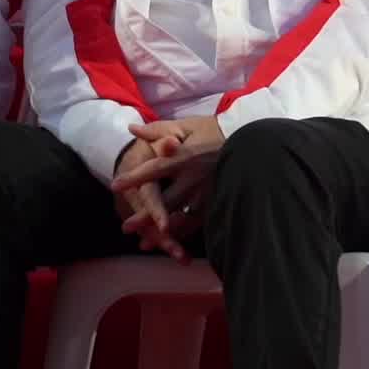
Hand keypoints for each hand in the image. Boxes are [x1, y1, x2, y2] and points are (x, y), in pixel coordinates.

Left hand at [113, 118, 226, 251]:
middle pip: (166, 201)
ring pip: (182, 218)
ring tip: (146, 243)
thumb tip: (131, 128)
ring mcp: (207, 193)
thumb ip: (159, 130)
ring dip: (163, 232)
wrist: (253, 143)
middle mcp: (194, 178)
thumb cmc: (216, 131)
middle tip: (126, 227)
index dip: (134, 178)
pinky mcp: (218, 201)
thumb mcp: (188, 126)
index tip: (115, 186)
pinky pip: (199, 222)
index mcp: (184, 157)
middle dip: (145, 216)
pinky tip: (174, 241)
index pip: (154, 169)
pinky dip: (184, 233)